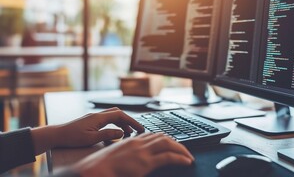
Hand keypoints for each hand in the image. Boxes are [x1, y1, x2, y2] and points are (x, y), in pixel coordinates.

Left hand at [31, 107, 144, 153]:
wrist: (57, 135)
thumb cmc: (71, 137)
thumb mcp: (91, 139)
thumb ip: (107, 134)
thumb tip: (120, 132)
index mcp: (98, 117)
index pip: (120, 115)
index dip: (131, 120)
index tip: (139, 127)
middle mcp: (97, 115)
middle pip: (118, 113)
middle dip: (129, 120)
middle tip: (136, 129)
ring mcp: (94, 117)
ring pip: (112, 116)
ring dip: (122, 123)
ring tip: (127, 132)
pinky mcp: (91, 121)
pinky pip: (107, 120)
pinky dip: (114, 124)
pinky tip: (114, 132)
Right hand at [71, 133, 194, 176]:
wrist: (92, 170)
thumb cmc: (100, 167)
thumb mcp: (116, 158)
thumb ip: (127, 156)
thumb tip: (133, 161)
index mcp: (131, 141)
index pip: (153, 135)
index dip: (166, 139)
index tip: (173, 144)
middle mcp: (138, 143)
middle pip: (163, 137)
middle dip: (177, 143)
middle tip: (184, 151)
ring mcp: (142, 152)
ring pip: (168, 144)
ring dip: (181, 149)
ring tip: (188, 156)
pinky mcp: (145, 162)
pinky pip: (168, 157)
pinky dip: (180, 157)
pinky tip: (187, 161)